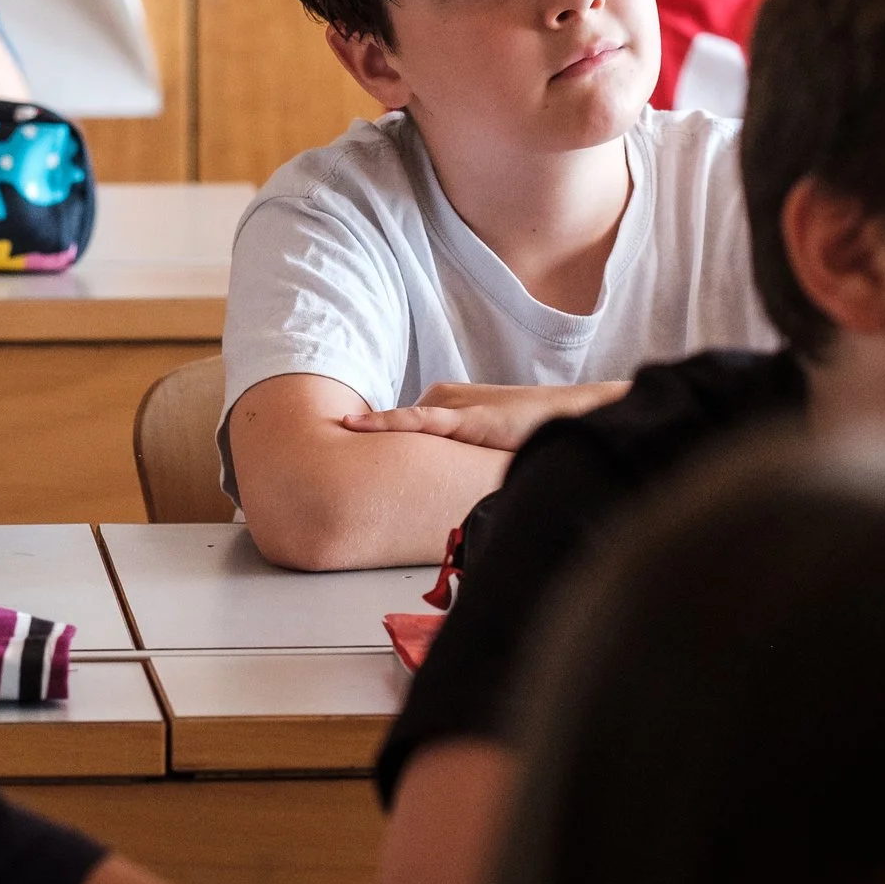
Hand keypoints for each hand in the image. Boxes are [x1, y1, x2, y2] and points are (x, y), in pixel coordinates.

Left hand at [338, 382, 628, 453]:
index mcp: (444, 403)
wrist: (571, 417)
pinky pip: (418, 421)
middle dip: (356, 447)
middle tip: (313, 459)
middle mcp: (442, 398)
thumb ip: (455, 456)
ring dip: (363, 439)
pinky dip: (386, 424)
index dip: (365, 442)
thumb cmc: (531, 433)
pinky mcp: (465, 417)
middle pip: (391, 429)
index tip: (326, 455)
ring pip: (398, 425)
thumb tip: (431, 485)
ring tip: (321, 444)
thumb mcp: (485, 444)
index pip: (397, 427)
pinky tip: (356, 428)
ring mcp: (453, 405)